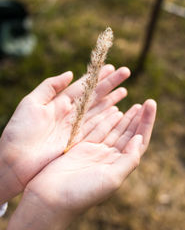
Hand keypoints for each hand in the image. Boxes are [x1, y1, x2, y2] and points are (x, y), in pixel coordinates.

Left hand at [0, 65, 129, 202]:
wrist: (14, 162)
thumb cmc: (19, 131)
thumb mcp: (31, 103)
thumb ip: (50, 86)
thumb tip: (70, 73)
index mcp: (59, 102)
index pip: (83, 86)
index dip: (97, 76)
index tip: (111, 67)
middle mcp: (70, 113)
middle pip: (94, 96)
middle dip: (110, 84)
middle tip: (126, 73)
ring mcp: (75, 128)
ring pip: (98, 110)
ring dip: (111, 100)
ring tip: (125, 91)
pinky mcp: (78, 141)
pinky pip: (96, 127)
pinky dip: (108, 119)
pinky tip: (118, 112)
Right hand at [26, 99, 155, 218]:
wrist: (51, 197)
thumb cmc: (81, 192)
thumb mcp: (111, 178)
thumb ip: (128, 159)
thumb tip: (140, 139)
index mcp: (120, 166)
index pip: (139, 141)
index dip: (146, 123)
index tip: (151, 104)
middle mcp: (110, 158)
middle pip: (128, 134)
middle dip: (138, 119)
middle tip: (147, 103)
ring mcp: (96, 152)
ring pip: (114, 130)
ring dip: (125, 118)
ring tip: (135, 106)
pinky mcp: (82, 147)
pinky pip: (97, 130)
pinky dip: (106, 120)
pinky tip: (113, 111)